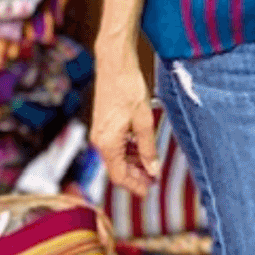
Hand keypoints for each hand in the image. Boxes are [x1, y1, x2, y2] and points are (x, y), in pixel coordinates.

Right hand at [91, 44, 158, 197]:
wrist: (115, 64)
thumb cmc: (128, 88)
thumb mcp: (144, 120)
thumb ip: (148, 148)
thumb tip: (153, 170)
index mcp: (108, 144)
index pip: (120, 176)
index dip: (135, 186)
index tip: (150, 191)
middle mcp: (100, 141)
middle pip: (117, 169)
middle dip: (135, 176)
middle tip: (154, 180)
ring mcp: (100, 132)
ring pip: (116, 157)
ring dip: (133, 163)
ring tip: (151, 165)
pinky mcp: (103, 124)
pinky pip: (115, 145)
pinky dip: (129, 150)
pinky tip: (142, 148)